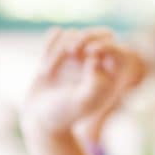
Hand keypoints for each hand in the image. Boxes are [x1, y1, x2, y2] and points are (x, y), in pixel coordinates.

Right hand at [24, 28, 145, 136]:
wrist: (39, 120)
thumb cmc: (62, 114)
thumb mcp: (80, 102)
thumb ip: (93, 82)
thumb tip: (95, 57)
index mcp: (108, 75)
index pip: (116, 49)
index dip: (105, 45)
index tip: (89, 52)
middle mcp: (95, 63)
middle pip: (99, 34)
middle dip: (84, 38)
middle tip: (71, 50)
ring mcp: (77, 56)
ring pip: (73, 35)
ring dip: (56, 52)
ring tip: (46, 73)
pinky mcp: (58, 52)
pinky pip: (57, 34)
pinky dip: (49, 43)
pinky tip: (42, 61)